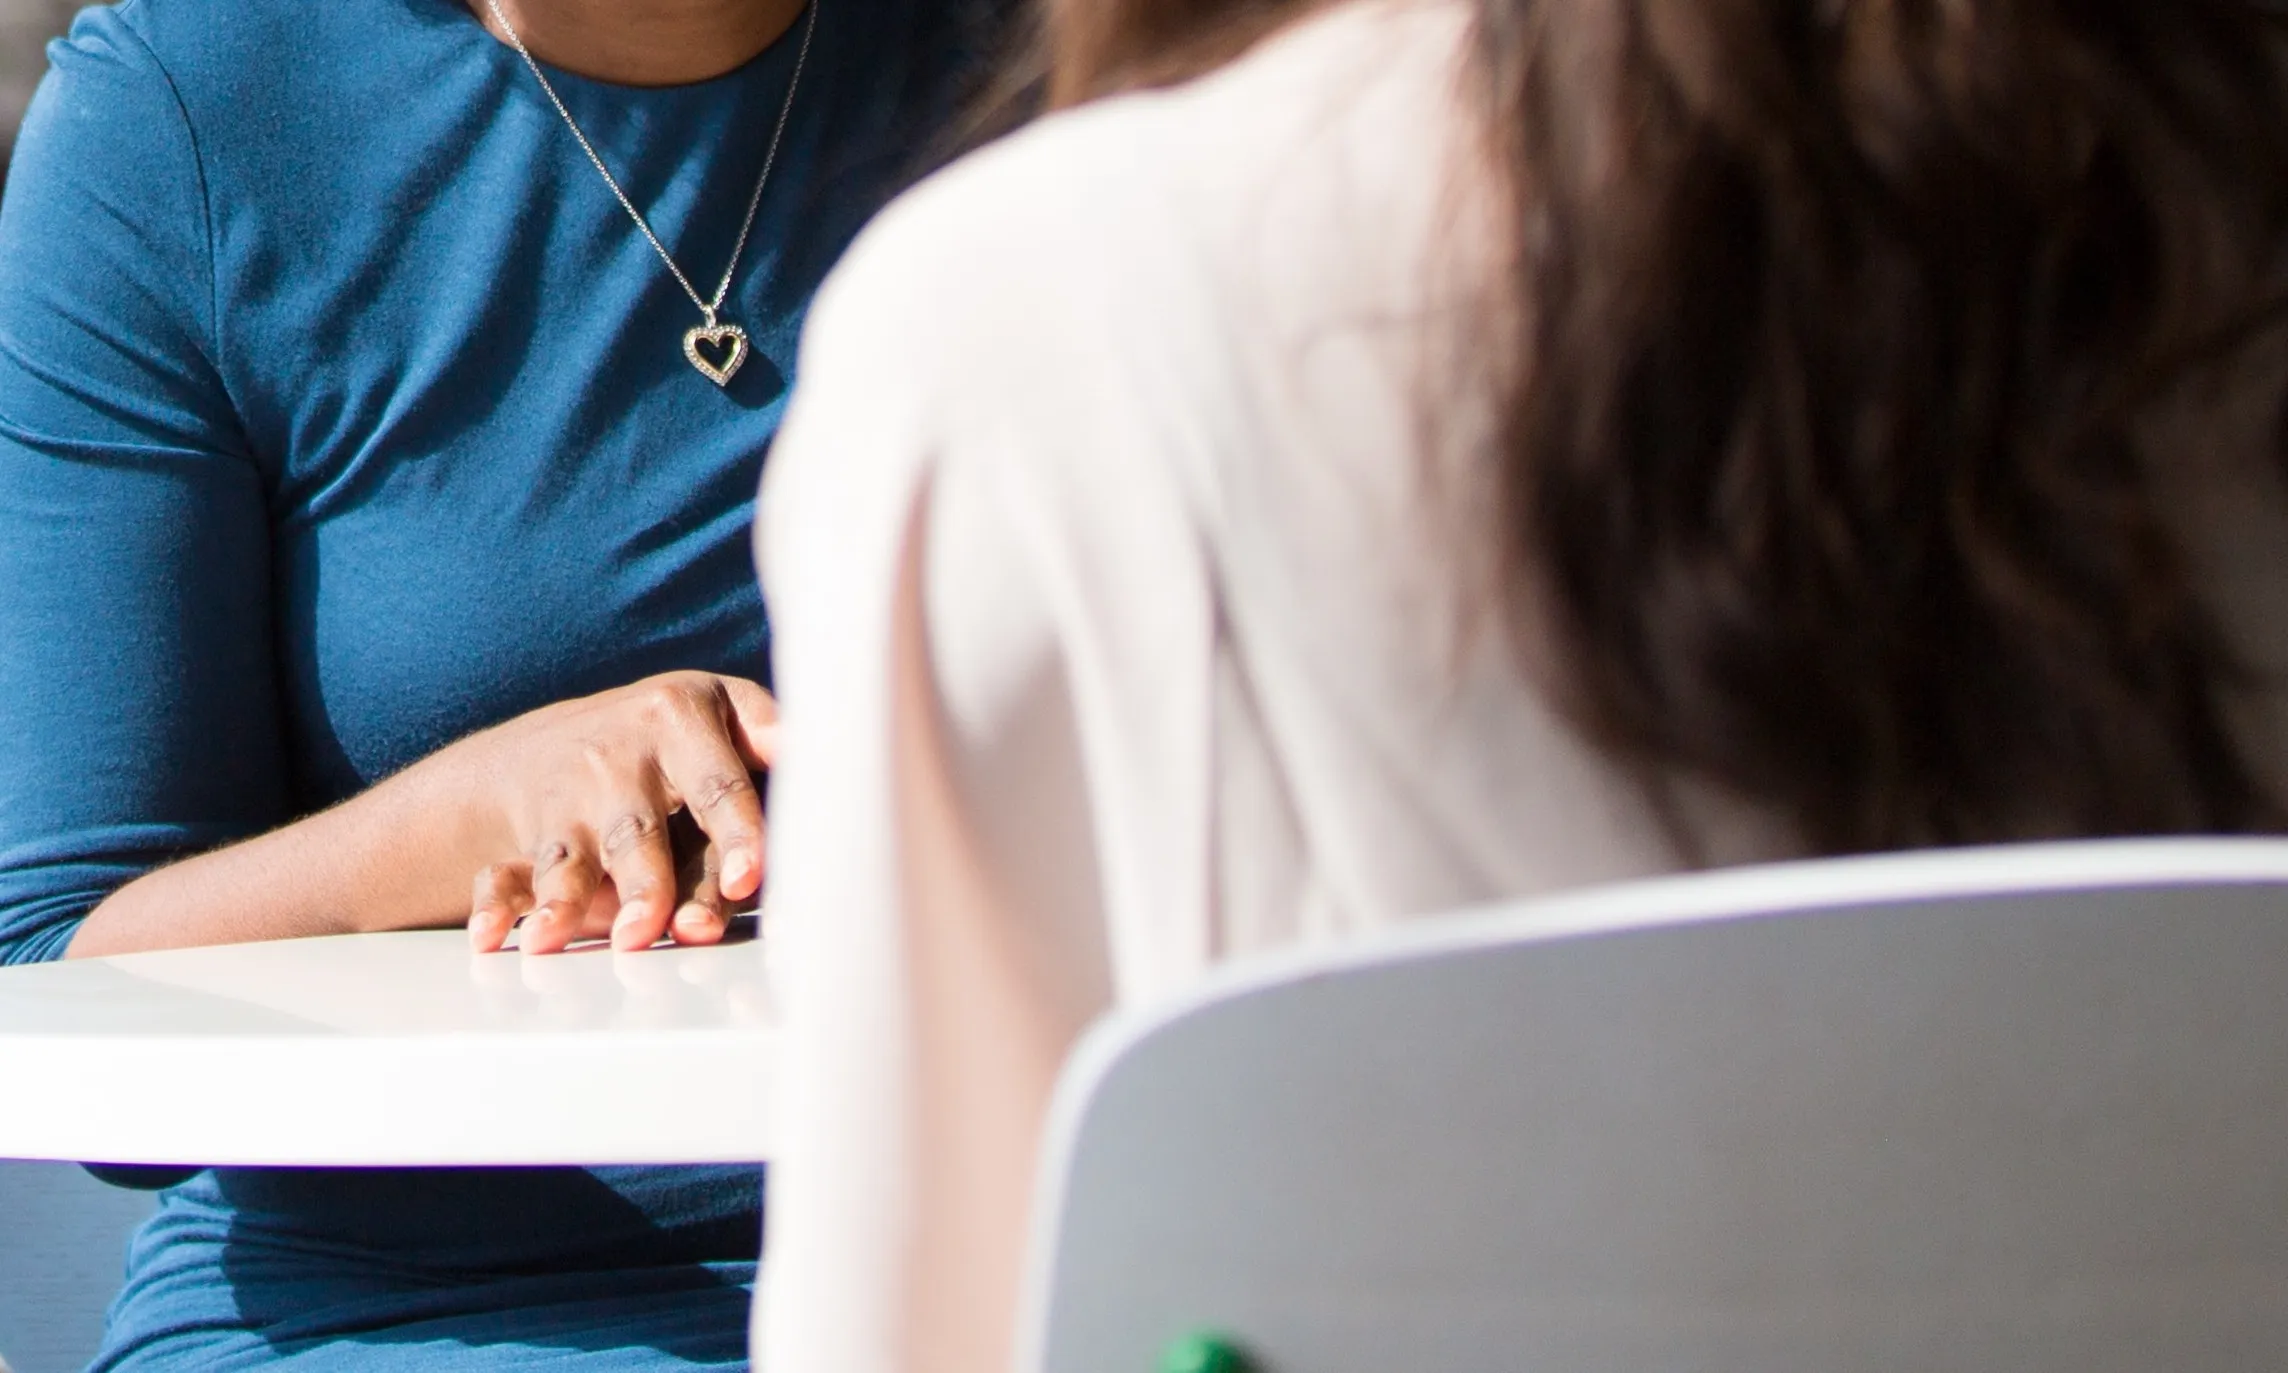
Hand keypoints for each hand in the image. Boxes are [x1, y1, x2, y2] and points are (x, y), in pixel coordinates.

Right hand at [458, 672, 776, 954]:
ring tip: (556, 940)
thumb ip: (768, 737)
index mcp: (682, 717)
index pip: (718, 784)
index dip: (734, 833)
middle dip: (648, 883)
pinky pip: (507, 874)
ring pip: (573, 857)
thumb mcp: (720, 712)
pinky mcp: (530, 832)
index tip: (747, 879)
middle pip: (640, 831)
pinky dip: (498, 908)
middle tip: (661, 931)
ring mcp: (570, 796)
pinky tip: (493, 938)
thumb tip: (827, 752)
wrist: (552, 743)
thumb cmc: (672, 740)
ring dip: (566, 902)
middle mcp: (621, 756)